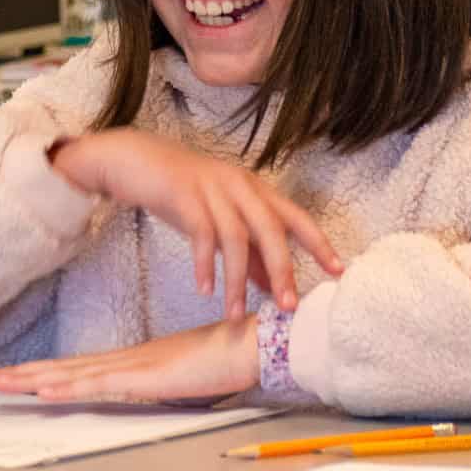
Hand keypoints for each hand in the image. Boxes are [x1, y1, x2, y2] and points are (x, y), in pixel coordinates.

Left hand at [0, 318, 257, 403]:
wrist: (256, 343)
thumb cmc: (229, 357)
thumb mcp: (189, 379)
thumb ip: (169, 385)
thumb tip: (158, 393)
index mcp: (134, 362)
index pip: (78, 368)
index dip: (43, 372)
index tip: (14, 374)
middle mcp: (125, 361)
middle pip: (62, 368)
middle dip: (20, 374)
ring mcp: (132, 367)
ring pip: (70, 374)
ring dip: (30, 379)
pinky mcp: (145, 377)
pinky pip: (98, 384)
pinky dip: (68, 386)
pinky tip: (44, 390)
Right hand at [49, 129, 341, 318]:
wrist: (131, 159)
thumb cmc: (178, 191)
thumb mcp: (217, 219)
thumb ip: (246, 250)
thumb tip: (272, 285)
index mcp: (253, 188)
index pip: (295, 217)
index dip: (318, 243)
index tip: (339, 271)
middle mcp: (239, 185)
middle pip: (271, 229)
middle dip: (283, 269)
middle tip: (288, 305)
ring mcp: (212, 187)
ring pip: (236, 237)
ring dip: (237, 279)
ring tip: (235, 312)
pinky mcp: (184, 194)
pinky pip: (201, 234)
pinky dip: (205, 265)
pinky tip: (205, 288)